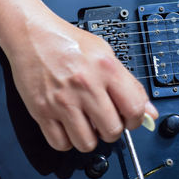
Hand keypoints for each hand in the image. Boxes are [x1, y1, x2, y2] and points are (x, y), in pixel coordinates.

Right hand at [6, 12, 158, 152]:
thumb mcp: (104, 52)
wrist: (31, 35)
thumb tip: (147, 112)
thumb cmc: (65, 41)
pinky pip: (59, 143)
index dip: (135, 121)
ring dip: (88, 139)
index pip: (134, 110)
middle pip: (112, 131)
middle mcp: (85, 86)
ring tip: (83, 125)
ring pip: (86, 143)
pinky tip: (66, 127)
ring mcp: (62, 100)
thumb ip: (129, 83)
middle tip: (103, 121)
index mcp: (106, 69)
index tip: (128, 120)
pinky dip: (65, 141)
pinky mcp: (41, 110)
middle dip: (111, 131)